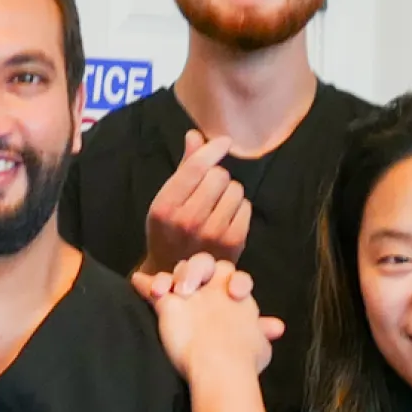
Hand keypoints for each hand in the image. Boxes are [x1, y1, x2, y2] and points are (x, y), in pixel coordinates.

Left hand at [137, 251, 276, 380]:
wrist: (222, 366)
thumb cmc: (244, 361)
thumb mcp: (261, 345)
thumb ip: (263, 332)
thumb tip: (276, 327)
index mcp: (238, 295)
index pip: (231, 277)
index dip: (232, 282)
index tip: (233, 294)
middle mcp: (216, 288)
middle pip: (207, 263)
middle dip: (199, 269)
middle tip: (193, 288)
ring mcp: (193, 294)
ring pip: (184, 268)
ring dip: (177, 275)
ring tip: (172, 289)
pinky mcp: (170, 304)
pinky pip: (152, 287)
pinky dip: (144, 284)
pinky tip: (137, 281)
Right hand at [140, 131, 253, 273]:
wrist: (176, 277)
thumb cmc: (170, 231)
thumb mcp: (167, 199)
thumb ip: (184, 167)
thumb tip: (195, 135)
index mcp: (164, 206)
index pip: (196, 168)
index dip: (213, 149)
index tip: (223, 142)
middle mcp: (187, 220)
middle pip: (219, 175)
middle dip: (217, 176)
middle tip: (209, 189)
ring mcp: (211, 233)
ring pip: (235, 190)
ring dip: (229, 192)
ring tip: (217, 205)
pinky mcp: (232, 243)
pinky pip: (246, 207)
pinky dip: (239, 208)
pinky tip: (226, 217)